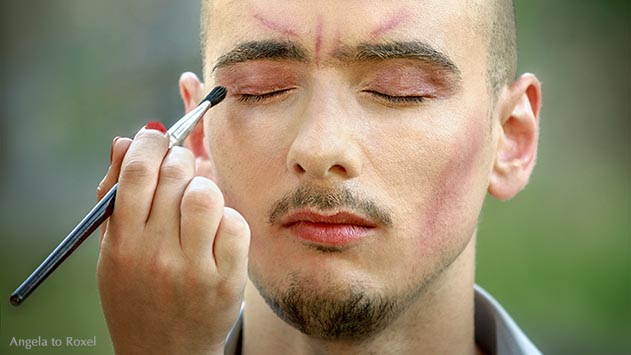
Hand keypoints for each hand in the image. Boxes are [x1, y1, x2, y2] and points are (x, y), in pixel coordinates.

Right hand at [96, 127, 249, 354]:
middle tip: (179, 167)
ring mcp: (194, 269)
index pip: (136, 171)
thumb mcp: (112, 251)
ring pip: (206, 194)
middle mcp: (156, 254)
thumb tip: (126, 140)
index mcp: (122, 243)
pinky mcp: (226, 280)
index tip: (157, 138)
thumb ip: (116, 195)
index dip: (150, 143)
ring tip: (196, 203)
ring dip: (203, 187)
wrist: (164, 353)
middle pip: (174, 174)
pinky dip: (226, 218)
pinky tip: (215, 231)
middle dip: (178, 159)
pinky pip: (234, 223)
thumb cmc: (137, 293)